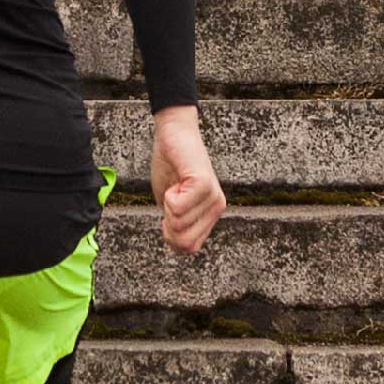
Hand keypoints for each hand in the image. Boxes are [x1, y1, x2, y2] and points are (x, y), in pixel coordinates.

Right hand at [150, 104, 224, 255]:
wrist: (173, 135)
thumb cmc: (170, 167)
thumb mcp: (169, 204)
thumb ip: (176, 226)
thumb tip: (177, 246)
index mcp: (210, 215)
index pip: (188, 248)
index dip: (170, 236)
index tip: (167, 213)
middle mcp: (216, 208)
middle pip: (184, 242)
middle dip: (167, 224)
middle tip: (171, 198)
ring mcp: (213, 196)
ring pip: (178, 223)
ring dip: (166, 204)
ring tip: (175, 184)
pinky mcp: (203, 184)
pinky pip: (177, 207)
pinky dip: (167, 195)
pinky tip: (176, 180)